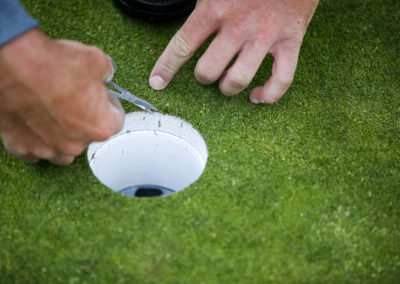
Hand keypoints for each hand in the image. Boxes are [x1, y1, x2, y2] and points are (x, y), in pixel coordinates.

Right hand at [0, 29, 123, 164]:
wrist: (14, 63)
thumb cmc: (54, 64)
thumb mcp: (95, 60)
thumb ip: (106, 72)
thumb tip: (105, 74)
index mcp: (100, 127)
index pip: (116, 122)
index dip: (111, 106)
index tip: (104, 98)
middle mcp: (75, 144)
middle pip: (88, 137)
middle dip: (85, 120)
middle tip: (76, 101)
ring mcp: (47, 148)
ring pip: (62, 152)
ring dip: (64, 138)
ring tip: (58, 118)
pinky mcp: (20, 146)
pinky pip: (32, 151)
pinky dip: (35, 141)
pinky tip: (35, 125)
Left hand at [149, 0, 318, 102]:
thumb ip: (200, 4)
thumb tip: (186, 17)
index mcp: (214, 7)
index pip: (183, 45)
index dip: (166, 68)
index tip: (158, 82)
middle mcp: (238, 26)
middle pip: (208, 70)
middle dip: (203, 76)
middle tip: (206, 72)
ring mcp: (265, 36)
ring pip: (238, 80)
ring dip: (227, 88)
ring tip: (226, 82)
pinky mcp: (290, 41)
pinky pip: (281, 80)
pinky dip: (267, 95)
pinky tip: (256, 95)